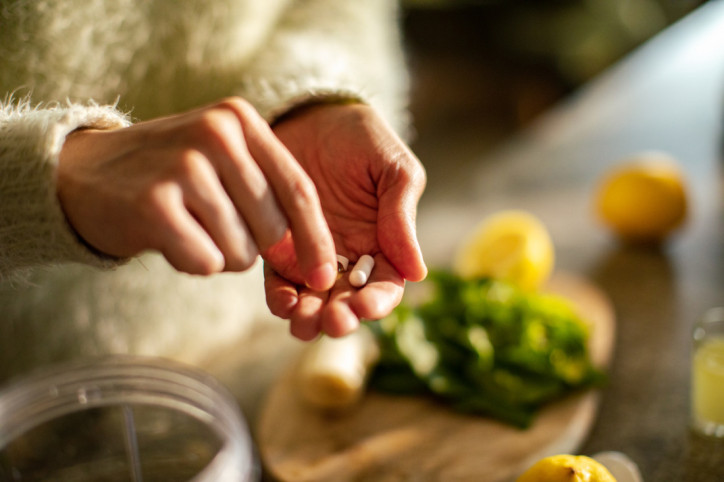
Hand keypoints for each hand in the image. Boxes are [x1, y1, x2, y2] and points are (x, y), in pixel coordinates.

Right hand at [57, 98, 337, 288]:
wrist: (82, 174)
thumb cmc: (168, 175)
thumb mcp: (221, 160)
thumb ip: (268, 191)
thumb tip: (317, 258)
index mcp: (239, 119)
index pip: (299, 189)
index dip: (317, 240)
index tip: (325, 276)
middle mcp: (216, 134)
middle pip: (273, 228)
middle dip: (251, 246)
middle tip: (211, 225)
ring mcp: (185, 166)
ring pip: (240, 252)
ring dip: (218, 254)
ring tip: (186, 225)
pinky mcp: (155, 204)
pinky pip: (205, 263)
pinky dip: (191, 262)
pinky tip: (166, 237)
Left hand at [265, 102, 426, 339]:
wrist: (311, 114)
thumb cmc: (361, 138)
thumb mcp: (394, 169)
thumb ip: (402, 216)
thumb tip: (417, 272)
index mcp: (384, 244)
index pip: (385, 286)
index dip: (377, 303)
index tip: (365, 307)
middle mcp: (348, 258)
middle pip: (347, 303)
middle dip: (340, 318)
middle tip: (331, 321)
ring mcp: (311, 255)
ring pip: (313, 300)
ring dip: (309, 318)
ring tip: (303, 321)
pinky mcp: (278, 247)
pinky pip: (279, 280)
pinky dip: (280, 297)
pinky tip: (282, 301)